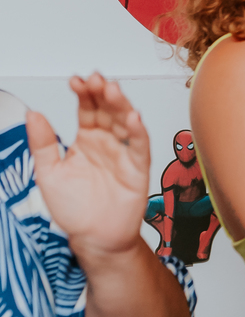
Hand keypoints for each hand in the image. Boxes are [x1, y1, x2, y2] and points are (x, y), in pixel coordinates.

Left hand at [28, 74, 151, 262]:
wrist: (92, 238)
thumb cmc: (73, 209)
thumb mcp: (48, 173)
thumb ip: (42, 143)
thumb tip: (32, 114)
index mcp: (86, 139)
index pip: (86, 109)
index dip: (83, 93)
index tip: (75, 81)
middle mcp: (107, 142)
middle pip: (107, 110)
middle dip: (102, 93)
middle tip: (95, 79)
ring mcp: (124, 153)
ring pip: (125, 122)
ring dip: (120, 104)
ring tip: (112, 90)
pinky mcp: (138, 168)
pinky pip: (140, 146)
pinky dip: (138, 131)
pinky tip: (133, 117)